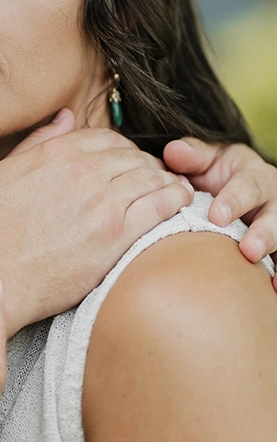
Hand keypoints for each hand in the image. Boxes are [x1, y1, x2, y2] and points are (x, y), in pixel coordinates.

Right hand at [0, 110, 191, 327]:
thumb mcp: (3, 173)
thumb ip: (36, 142)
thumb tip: (65, 116)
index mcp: (54, 154)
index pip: (106, 138)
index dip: (122, 149)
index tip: (126, 163)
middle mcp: (81, 170)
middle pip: (133, 155)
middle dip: (146, 164)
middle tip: (152, 179)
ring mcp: (102, 201)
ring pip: (151, 176)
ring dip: (165, 180)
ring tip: (170, 189)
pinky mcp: (118, 233)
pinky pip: (162, 205)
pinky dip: (176, 199)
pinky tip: (179, 201)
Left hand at [164, 136, 276, 262]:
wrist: (225, 189)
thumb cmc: (211, 173)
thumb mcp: (204, 159)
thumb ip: (191, 156)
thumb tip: (173, 153)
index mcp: (254, 175)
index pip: (249, 185)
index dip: (235, 200)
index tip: (216, 216)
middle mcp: (273, 200)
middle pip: (275, 216)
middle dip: (264, 233)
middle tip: (247, 250)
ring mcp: (276, 224)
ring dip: (273, 252)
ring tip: (257, 265)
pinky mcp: (275, 245)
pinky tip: (274, 288)